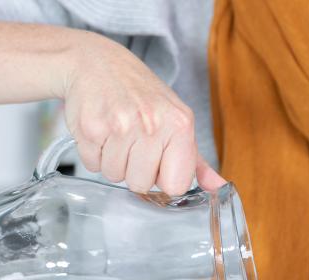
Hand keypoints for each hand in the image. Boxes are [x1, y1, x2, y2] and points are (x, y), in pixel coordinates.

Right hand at [63, 33, 224, 194]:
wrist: (96, 62)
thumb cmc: (139, 94)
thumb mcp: (175, 119)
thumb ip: (194, 159)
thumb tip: (218, 188)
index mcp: (180, 124)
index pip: (176, 185)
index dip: (162, 176)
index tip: (156, 158)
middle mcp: (152, 124)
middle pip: (141, 184)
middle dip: (133, 168)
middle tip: (130, 140)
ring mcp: (120, 125)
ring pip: (114, 176)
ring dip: (111, 160)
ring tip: (113, 132)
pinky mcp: (91, 128)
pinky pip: (92, 165)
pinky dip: (93, 153)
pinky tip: (99, 130)